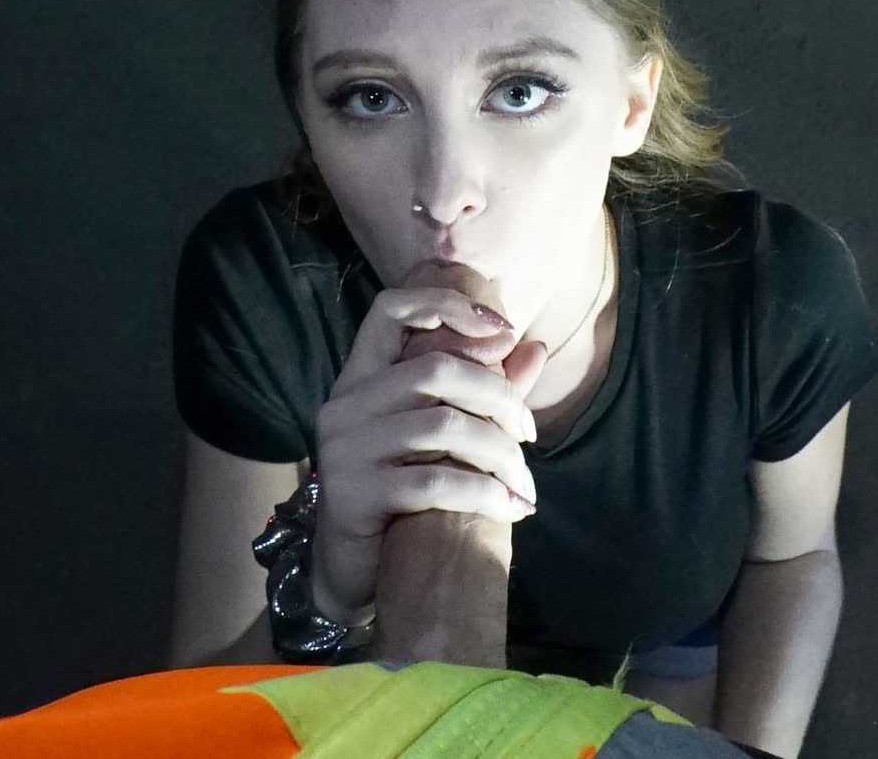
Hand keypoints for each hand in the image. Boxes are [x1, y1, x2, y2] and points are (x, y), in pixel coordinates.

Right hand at [310, 266, 548, 621]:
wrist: (356, 571)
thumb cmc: (404, 496)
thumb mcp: (440, 438)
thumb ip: (482, 391)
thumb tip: (533, 347)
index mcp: (361, 378)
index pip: (391, 309)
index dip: (447, 306)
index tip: (504, 330)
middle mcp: (345, 404)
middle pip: (436, 370)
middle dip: (499, 398)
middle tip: (528, 435)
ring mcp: (343, 449)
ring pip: (444, 427)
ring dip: (501, 455)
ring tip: (525, 485)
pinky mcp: (351, 494)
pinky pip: (434, 482)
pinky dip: (485, 493)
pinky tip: (511, 509)